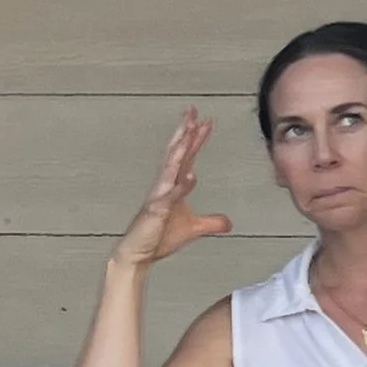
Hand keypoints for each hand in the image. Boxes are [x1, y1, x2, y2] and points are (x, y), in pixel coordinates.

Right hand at [112, 108, 233, 270]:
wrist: (138, 255)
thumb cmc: (158, 238)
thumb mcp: (193, 228)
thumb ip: (211, 222)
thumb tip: (229, 223)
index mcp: (172, 185)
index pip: (187, 157)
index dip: (196, 139)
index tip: (206, 121)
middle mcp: (164, 185)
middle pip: (177, 153)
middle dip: (185, 132)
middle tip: (193, 111)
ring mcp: (159, 196)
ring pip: (171, 167)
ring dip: (181, 149)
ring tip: (189, 132)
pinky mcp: (156, 211)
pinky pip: (170, 196)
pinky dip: (181, 186)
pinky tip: (191, 176)